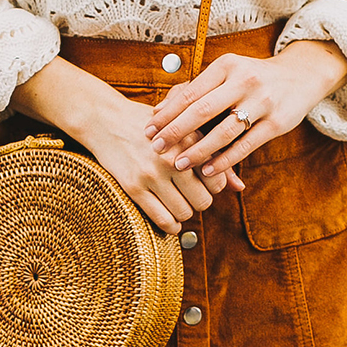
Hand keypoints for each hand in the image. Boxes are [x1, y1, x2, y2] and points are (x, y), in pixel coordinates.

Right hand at [7, 56, 243, 234]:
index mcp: (188, 140)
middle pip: (204, 201)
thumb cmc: (150, 125)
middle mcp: (173, 159)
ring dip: (184, 213)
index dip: (212, 185)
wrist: (106, 120)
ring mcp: (152, 174)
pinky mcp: (134, 187)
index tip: (202, 181)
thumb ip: (212, 156)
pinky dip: (171, 226)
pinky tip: (170, 219)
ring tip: (177, 202)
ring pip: (185, 213)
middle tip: (190, 193)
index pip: (217, 180)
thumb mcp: (183, 131)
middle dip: (199, 201)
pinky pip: (163, 220)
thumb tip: (240, 188)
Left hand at [144, 40, 346, 177]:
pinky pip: (245, 145)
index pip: (190, 92)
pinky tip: (207, 170)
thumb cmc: (252, 78)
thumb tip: (159, 111)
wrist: (300, 76)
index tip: (148, 129)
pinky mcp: (276, 123)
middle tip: (156, 148)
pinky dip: (224, 160)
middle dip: (176, 132)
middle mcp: (244, 80)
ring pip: (223, 131)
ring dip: (198, 151)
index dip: (167, 113)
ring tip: (179, 165)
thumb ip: (195, 90)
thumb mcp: (226, 74)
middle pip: (202, 110)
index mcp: (227, 65)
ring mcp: (262, 102)